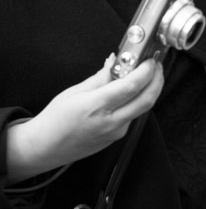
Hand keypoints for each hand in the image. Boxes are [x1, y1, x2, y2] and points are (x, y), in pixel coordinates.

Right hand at [7, 54, 162, 181]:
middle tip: (155, 65)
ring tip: (147, 74)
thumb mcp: (74, 92)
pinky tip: (134, 91)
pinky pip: (134, 115)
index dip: (146, 71)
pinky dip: (139, 100)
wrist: (45, 148)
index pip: (131, 86)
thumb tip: (116, 61)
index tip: (149, 60)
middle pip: (147, 98)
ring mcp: (116, 131)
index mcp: (95, 106)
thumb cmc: (55, 120)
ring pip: (144, 107)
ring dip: (151, 89)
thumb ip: (101, 77)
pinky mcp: (118, 136)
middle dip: (157, 79)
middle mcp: (109, 121)